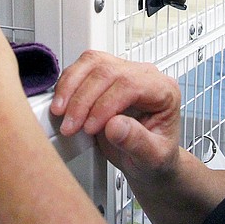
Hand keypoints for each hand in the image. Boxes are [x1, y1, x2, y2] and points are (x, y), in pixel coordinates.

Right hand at [51, 50, 181, 182]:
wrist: (147, 160)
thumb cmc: (155, 157)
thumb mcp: (152, 158)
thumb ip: (137, 142)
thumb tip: (115, 126)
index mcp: (163, 90)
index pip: (130, 84)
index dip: (105, 104)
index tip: (90, 127)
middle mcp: (145, 75)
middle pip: (108, 71)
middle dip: (83, 99)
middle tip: (71, 126)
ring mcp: (124, 71)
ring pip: (92, 62)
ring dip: (71, 87)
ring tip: (61, 113)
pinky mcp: (105, 74)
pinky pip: (82, 67)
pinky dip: (67, 84)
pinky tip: (62, 104)